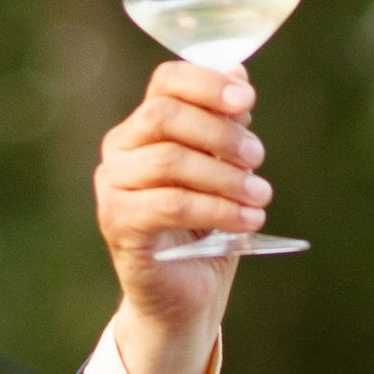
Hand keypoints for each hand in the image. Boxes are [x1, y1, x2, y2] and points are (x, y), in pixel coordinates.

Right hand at [94, 60, 267, 373]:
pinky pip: (171, 204)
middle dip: (220, 131)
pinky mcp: (119, 224)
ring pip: (170, 160)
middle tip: (257, 158)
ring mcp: (113, 188)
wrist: (185, 299)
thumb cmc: (205, 232)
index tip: (248, 101)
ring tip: (260, 196)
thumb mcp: (224, 172)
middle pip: (164, 115)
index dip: (207, 84)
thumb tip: (239, 74)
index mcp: (142, 128)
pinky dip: (217, 209)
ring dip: (225, 176)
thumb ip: (226, 127)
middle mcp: (119, 151)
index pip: (165, 82)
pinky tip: (248, 220)